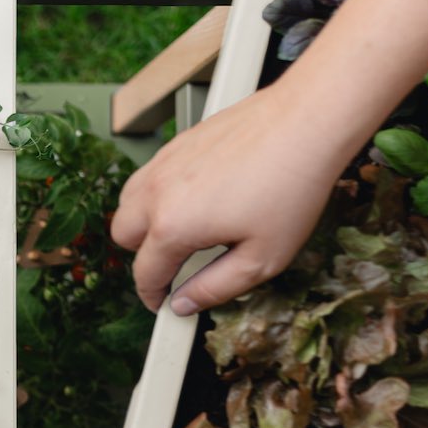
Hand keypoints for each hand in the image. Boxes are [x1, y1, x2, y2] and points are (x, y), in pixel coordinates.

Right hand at [109, 82, 355, 312]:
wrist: (305, 123)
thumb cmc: (290, 185)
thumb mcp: (263, 258)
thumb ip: (216, 288)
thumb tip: (184, 304)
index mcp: (174, 226)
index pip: (145, 273)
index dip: (153, 296)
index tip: (165, 303)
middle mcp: (157, 192)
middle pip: (122, 235)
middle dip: (142, 256)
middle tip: (174, 266)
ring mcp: (164, 162)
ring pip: (128, 201)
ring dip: (143, 222)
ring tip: (182, 231)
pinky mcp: (177, 143)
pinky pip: (149, 175)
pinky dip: (158, 194)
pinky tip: (195, 198)